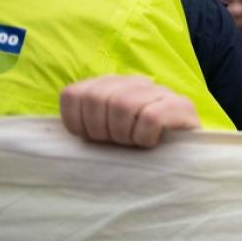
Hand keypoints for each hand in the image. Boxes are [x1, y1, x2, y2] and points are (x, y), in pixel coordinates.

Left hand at [59, 75, 199, 147]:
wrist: (187, 158)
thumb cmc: (138, 152)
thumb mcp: (105, 137)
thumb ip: (83, 127)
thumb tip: (54, 140)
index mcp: (109, 86)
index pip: (73, 94)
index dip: (76, 123)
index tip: (92, 140)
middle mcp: (133, 82)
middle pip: (97, 98)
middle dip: (101, 130)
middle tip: (116, 144)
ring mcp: (158, 91)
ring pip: (123, 105)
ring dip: (124, 134)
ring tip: (134, 144)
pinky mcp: (181, 106)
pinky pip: (150, 118)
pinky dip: (145, 137)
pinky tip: (152, 143)